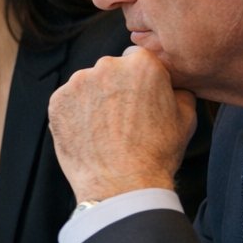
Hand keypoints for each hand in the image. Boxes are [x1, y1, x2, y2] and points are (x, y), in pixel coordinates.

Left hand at [48, 46, 197, 201]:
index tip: (140, 99)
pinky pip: (68, 102)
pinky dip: (75, 114)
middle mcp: (106, 66)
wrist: (121, 183)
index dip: (140, 80)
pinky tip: (88, 134)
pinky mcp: (57, 101)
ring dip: (93, 99)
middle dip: (115, 87)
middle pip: (110, 70)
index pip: (137, 59)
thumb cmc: (157, 151)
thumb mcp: (186, 115)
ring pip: (87, 85)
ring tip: (105, 129)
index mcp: (142, 63)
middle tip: (122, 118)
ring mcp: (78, 83)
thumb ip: (178, 88)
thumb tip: (170, 83)